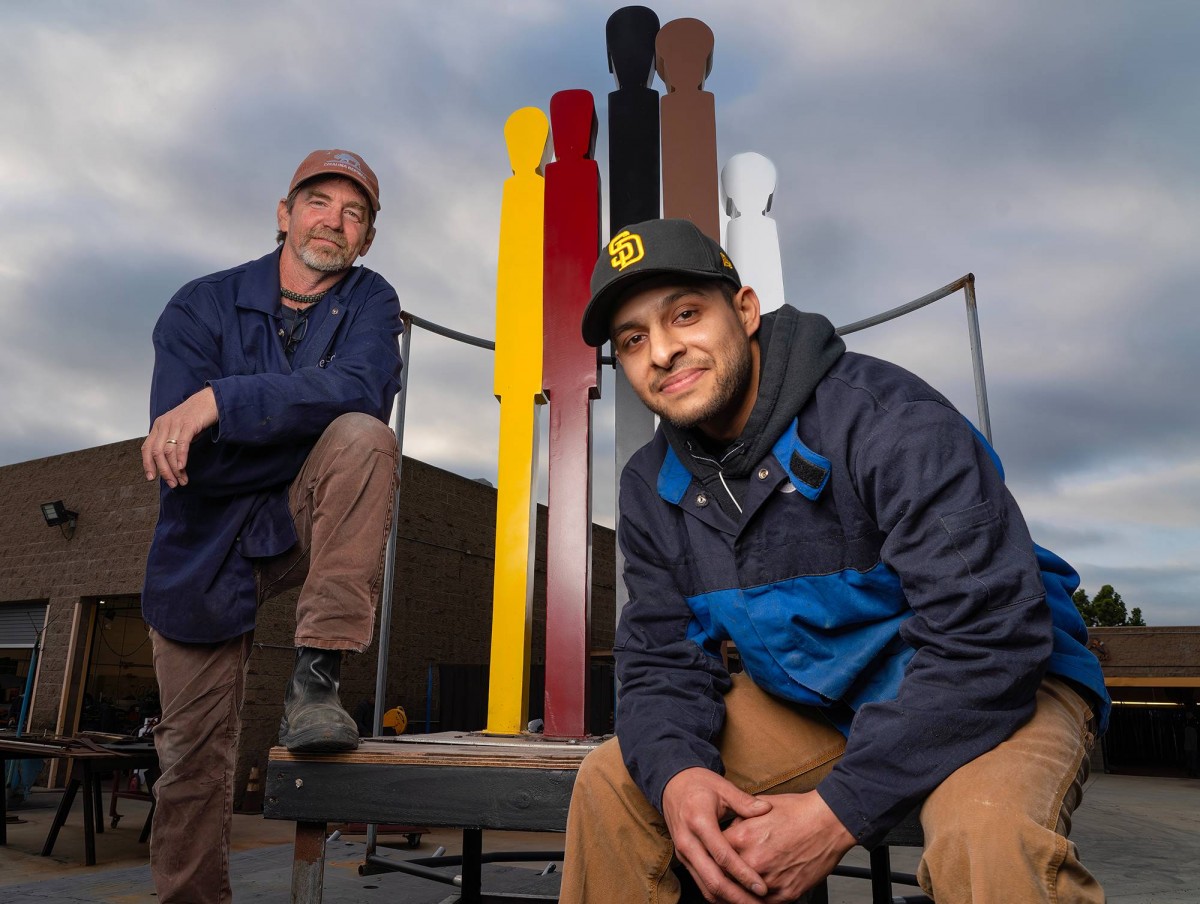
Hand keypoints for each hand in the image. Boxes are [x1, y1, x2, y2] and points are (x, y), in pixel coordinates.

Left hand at [141, 387, 217, 487]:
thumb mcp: (179, 429)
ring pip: (168, 451)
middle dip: (164, 471)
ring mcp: (176, 423)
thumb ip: (172, 442)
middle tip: (172, 483)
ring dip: (174, 469)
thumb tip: (171, 463)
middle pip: (157, 453)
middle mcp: (164, 424)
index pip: (147, 448)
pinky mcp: (189, 424)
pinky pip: (181, 444)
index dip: (147, 464)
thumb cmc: (196, 416)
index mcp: (158, 425)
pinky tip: (183, 467)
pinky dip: (181, 457)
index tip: (151, 478)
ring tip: (181, 480)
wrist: (211, 400)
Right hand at [661, 767, 771, 902]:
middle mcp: (687, 841)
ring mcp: (683, 853)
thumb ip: (744, 801)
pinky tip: (736, 897)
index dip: (743, 874)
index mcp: (699, 821)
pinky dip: (719, 894)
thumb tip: (766, 809)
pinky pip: (701, 883)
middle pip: (713, 879)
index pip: (722, 856)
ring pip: (705, 887)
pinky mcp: (683, 859)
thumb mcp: (722, 787)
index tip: (763, 887)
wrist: (671, 784)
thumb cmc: (699, 784)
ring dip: (728, 900)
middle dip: (737, 897)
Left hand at [723, 791, 854, 902]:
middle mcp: (753, 861)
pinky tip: (757, 896)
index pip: (713, 855)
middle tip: (719, 882)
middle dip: (721, 881)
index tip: (710, 861)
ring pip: (742, 897)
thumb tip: (728, 832)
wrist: (828, 821)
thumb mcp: (759, 808)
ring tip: (734, 893)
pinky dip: (759, 901)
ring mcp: (770, 879)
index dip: (711, 859)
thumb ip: (739, 822)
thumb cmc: (797, 811)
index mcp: (742, 837)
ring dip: (737, 895)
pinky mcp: (787, 893)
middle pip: (724, 880)